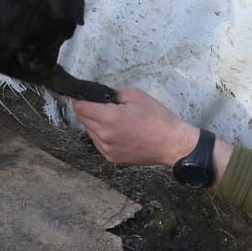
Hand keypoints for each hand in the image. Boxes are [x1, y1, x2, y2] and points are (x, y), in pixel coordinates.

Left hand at [73, 87, 198, 166]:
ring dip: (95, 123)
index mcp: (109, 118)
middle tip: (101, 104)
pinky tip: (117, 130)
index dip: (79, 98)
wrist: (172, 143)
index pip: (80, 107)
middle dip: (88, 109)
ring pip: (90, 131)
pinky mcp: (111, 158)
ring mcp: (107, 149)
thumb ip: (113, 93)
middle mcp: (104, 136)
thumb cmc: (158, 120)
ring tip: (113, 118)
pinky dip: (102, 135)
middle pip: (82, 119)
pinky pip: (98, 143)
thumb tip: (99, 94)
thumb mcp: (136, 95)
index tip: (82, 95)